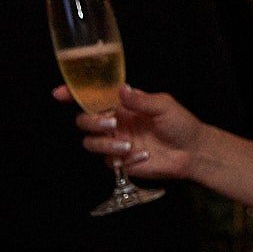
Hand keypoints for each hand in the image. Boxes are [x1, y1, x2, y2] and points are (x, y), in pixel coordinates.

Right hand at [55, 83, 204, 179]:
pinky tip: (141, 155)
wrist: (192, 152)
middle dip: (91, 121)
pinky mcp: (118, 161)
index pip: (94, 97)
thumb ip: (141, 100)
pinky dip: (120, 158)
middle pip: (84, 119)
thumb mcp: (164, 106)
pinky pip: (106, 160)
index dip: (74, 94)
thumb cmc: (181, 124)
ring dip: (105, 143)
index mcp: (124, 105)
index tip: (60, 93)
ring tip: (128, 145)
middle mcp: (115, 122)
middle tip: (112, 123)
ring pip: (90, 142)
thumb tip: (121, 90)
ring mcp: (115, 142)